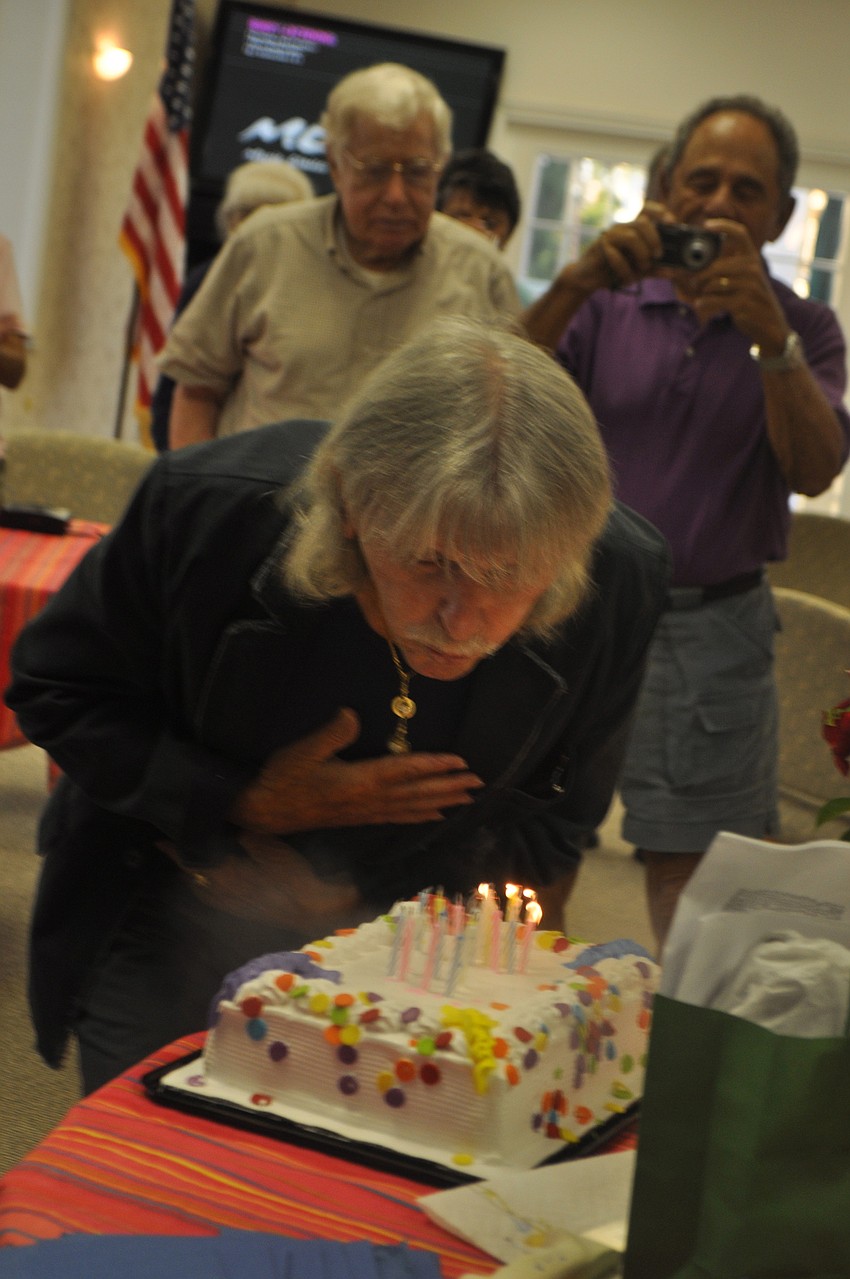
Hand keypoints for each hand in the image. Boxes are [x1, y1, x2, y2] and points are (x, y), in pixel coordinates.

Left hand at [160, 832, 367, 927]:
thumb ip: (251, 840)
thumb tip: (236, 832)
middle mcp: (227, 894)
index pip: (195, 863)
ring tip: (191, 864)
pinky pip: (217, 900)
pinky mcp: (245, 911)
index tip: (161, 841)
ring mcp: (235, 905)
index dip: (178, 852)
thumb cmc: (295, 878)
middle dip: (184, 865)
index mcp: (230, 877)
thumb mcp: (274, 851)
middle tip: (175, 849)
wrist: (313, 909)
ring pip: (204, 891)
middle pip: (196, 880)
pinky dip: (208, 889)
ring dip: (195, 878)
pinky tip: (215, 883)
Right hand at [230, 707, 484, 834]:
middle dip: (449, 786)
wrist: (265, 811)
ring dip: (442, 801)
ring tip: (467, 799)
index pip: (406, 771)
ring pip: (413, 807)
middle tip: (478, 783)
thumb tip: (352, 714)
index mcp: (360, 781)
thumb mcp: (303, 751)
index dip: (435, 766)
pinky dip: (419, 816)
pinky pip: (398, 818)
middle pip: (418, 792)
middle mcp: (369, 800)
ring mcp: (366, 812)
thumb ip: (330, 733)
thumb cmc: (283, 778)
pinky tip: (434, 816)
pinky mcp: (359, 818)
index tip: (461, 763)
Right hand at [572, 201, 665, 292]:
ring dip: (641, 255)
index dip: (660, 212)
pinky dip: (625, 269)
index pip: (646, 209)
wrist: (588, 279)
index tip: (672, 222)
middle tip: (657, 256)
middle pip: (643, 222)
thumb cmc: (614, 270)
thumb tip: (674, 272)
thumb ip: (655, 269)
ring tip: (641, 269)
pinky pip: (616, 254)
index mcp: (632, 229)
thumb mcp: (638, 270)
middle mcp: (622, 227)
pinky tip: (625, 279)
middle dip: (654, 240)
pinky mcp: (600, 245)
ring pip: (632, 236)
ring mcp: (610, 235)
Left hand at [668, 218, 789, 350]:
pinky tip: (700, 305)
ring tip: (699, 296)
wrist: (771, 325)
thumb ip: (727, 270)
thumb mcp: (745, 280)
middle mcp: (753, 268)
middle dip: (699, 275)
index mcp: (753, 258)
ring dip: (701, 291)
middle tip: (691, 282)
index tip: (707, 225)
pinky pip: (715, 300)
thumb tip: (694, 267)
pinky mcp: (743, 302)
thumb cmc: (752, 301)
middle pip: (716, 265)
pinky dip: (704, 303)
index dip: (724, 226)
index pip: (740, 234)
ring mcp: (749, 285)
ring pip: (713, 283)